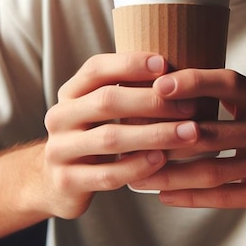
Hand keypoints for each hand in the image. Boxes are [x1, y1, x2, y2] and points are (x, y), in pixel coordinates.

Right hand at [41, 52, 203, 218]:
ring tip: (189, 133)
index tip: (166, 64)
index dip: (131, 64)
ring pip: (111, 138)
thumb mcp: (101, 109)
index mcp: (70, 92)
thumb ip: (127, 89)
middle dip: (152, 101)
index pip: (97, 69)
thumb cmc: (94, 135)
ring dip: (155, 134)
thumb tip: (178, 71)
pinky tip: (163, 160)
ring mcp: (59, 150)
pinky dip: (137, 166)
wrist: (55, 182)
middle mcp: (60, 117)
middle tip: (190, 106)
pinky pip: (107, 174)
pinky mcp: (67, 182)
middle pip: (107, 101)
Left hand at [127, 68, 245, 220]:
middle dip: (166, 136)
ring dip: (170, 174)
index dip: (193, 82)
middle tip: (131, 138)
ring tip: (138, 173)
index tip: (158, 85)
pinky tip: (165, 194)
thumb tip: (170, 83)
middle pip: (211, 131)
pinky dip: (189, 196)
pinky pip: (222, 197)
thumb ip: (230, 95)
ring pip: (211, 170)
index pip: (229, 83)